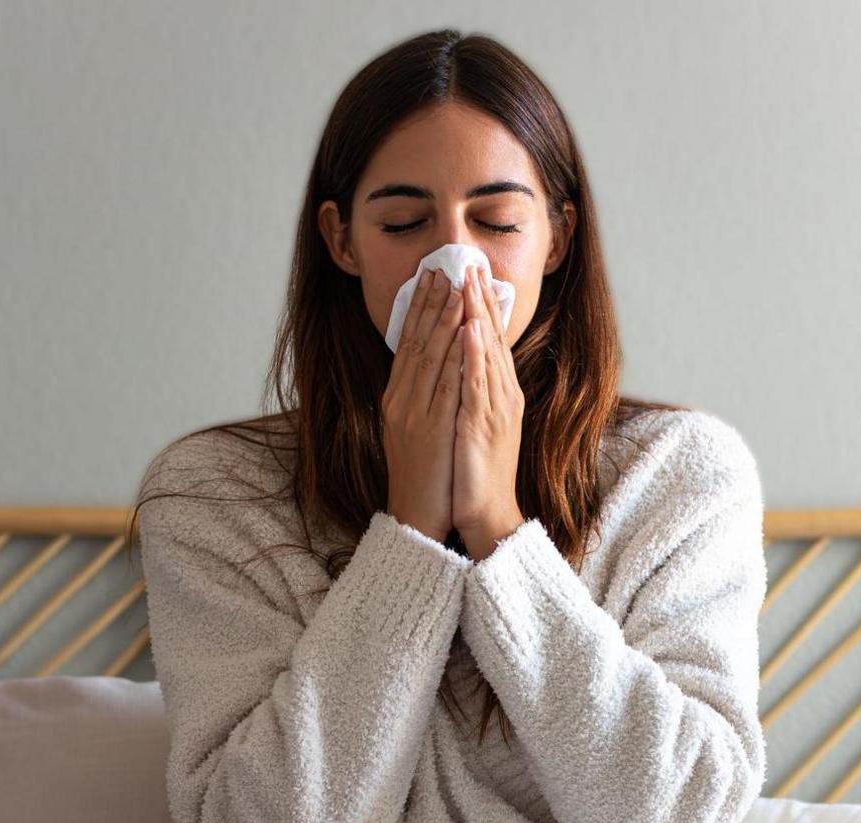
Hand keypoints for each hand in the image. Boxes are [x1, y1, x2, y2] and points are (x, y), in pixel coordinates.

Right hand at [381, 268, 466, 542]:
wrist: (416, 516)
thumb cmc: (421, 475)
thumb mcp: (413, 429)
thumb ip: (419, 397)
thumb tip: (432, 367)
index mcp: (396, 399)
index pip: (407, 345)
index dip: (418, 310)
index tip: (430, 279)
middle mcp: (401, 400)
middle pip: (415, 342)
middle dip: (430, 304)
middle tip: (441, 268)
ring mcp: (414, 412)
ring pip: (430, 357)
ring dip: (443, 320)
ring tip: (454, 288)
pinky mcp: (430, 427)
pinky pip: (445, 384)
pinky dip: (454, 355)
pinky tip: (464, 333)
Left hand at [453, 263, 526, 558]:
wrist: (488, 513)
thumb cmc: (479, 471)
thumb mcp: (479, 422)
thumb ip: (477, 392)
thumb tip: (467, 364)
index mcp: (500, 393)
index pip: (490, 340)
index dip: (482, 306)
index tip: (472, 274)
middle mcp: (503, 395)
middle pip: (491, 338)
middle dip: (480, 299)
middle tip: (471, 263)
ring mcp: (495, 409)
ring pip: (486, 353)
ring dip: (477, 316)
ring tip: (469, 283)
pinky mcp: (482, 425)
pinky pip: (477, 384)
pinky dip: (473, 355)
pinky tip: (468, 331)